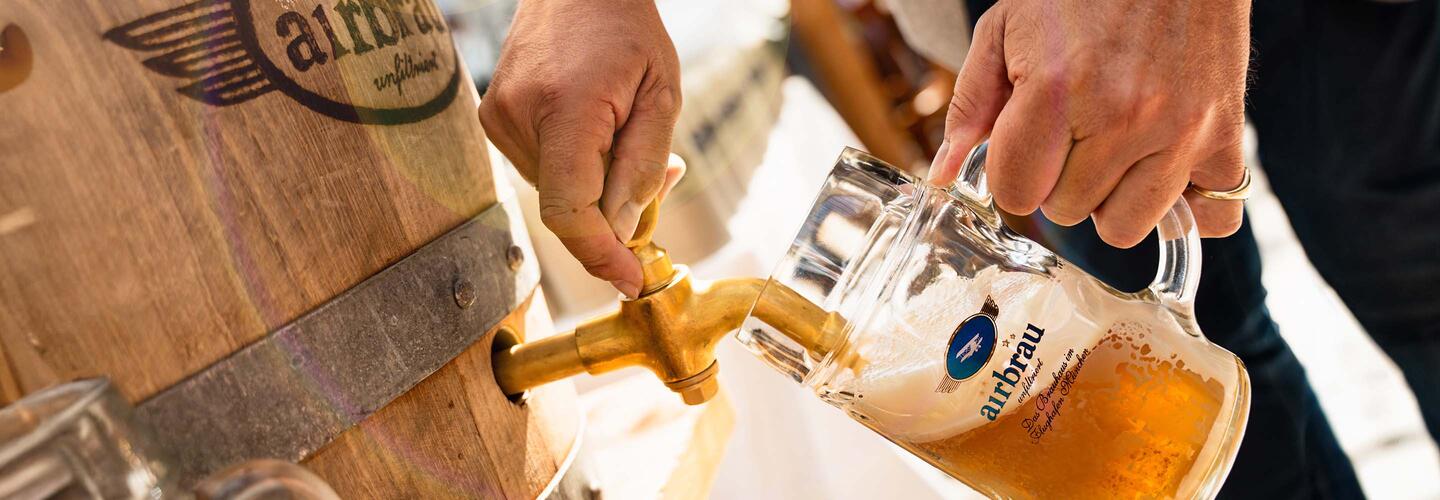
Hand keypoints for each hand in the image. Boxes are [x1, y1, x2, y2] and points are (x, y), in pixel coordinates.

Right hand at [480, 0, 683, 297]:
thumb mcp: (662, 95)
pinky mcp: (492, 117)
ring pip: (554, 191)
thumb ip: (642, 167)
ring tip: (628, 135)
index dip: (600, 254)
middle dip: (614, 213)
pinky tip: (598, 130)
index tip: (630, 281)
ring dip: (595, 187)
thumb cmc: (627, 31)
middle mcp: (517, 117)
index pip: (570, 210)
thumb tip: (623, 232)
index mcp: (563, 109)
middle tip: (664, 178)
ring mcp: (498, 116)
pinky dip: (574, 167)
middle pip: (565, 206)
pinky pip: (540, 168)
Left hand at [929, 0, 1249, 246]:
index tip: (1026, 144)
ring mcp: (1181, 132)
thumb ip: (971, 105)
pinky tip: (1166, 165)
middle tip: (1073, 130)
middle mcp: (1123, 118)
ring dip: (1113, 198)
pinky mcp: (1227, 136)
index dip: (1013, 173)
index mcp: (1058, 90)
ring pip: (1125, 227)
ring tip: (1116, 148)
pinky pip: (1211, 218)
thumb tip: (944, 174)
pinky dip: (1188, 204)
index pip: (1016, 194)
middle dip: (1058, 179)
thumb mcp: (1006, 27)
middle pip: (1066, 211)